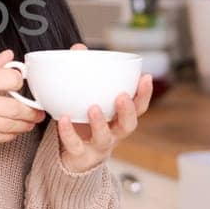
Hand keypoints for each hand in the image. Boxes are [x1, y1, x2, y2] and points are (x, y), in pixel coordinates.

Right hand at [0, 48, 42, 154]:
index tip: (21, 85)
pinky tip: (12, 130)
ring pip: (12, 124)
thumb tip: (9, 56)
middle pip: (15, 107)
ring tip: (29, 121)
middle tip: (37, 111)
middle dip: (31, 111)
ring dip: (25, 124)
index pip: (10, 79)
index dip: (19, 82)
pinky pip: (3, 137)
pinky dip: (11, 134)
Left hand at [53, 42, 152, 174]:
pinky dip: (68, 132)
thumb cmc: (83, 125)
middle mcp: (113, 135)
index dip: (144, 94)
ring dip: (100, 123)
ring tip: (94, 108)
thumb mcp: (87, 100)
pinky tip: (63, 118)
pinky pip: (75, 145)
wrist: (70, 159)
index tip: (146, 77)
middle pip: (128, 126)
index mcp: (118, 120)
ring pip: (104, 138)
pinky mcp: (80, 156)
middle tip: (122, 96)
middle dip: (128, 111)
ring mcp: (97, 147)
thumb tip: (79, 49)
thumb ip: (84, 75)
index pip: (138, 108)